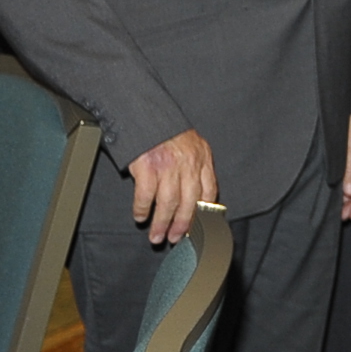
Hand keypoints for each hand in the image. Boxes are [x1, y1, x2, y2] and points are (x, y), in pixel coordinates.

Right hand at [126, 128, 217, 246]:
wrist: (146, 113)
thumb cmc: (167, 131)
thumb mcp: (192, 145)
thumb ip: (197, 167)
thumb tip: (198, 197)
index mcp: (202, 159)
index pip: (209, 192)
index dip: (204, 214)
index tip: (200, 228)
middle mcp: (188, 164)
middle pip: (189, 203)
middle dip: (183, 225)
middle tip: (175, 238)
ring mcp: (168, 166)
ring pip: (168, 203)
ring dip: (162, 223)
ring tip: (157, 236)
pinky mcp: (147, 167)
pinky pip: (146, 195)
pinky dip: (143, 209)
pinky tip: (141, 216)